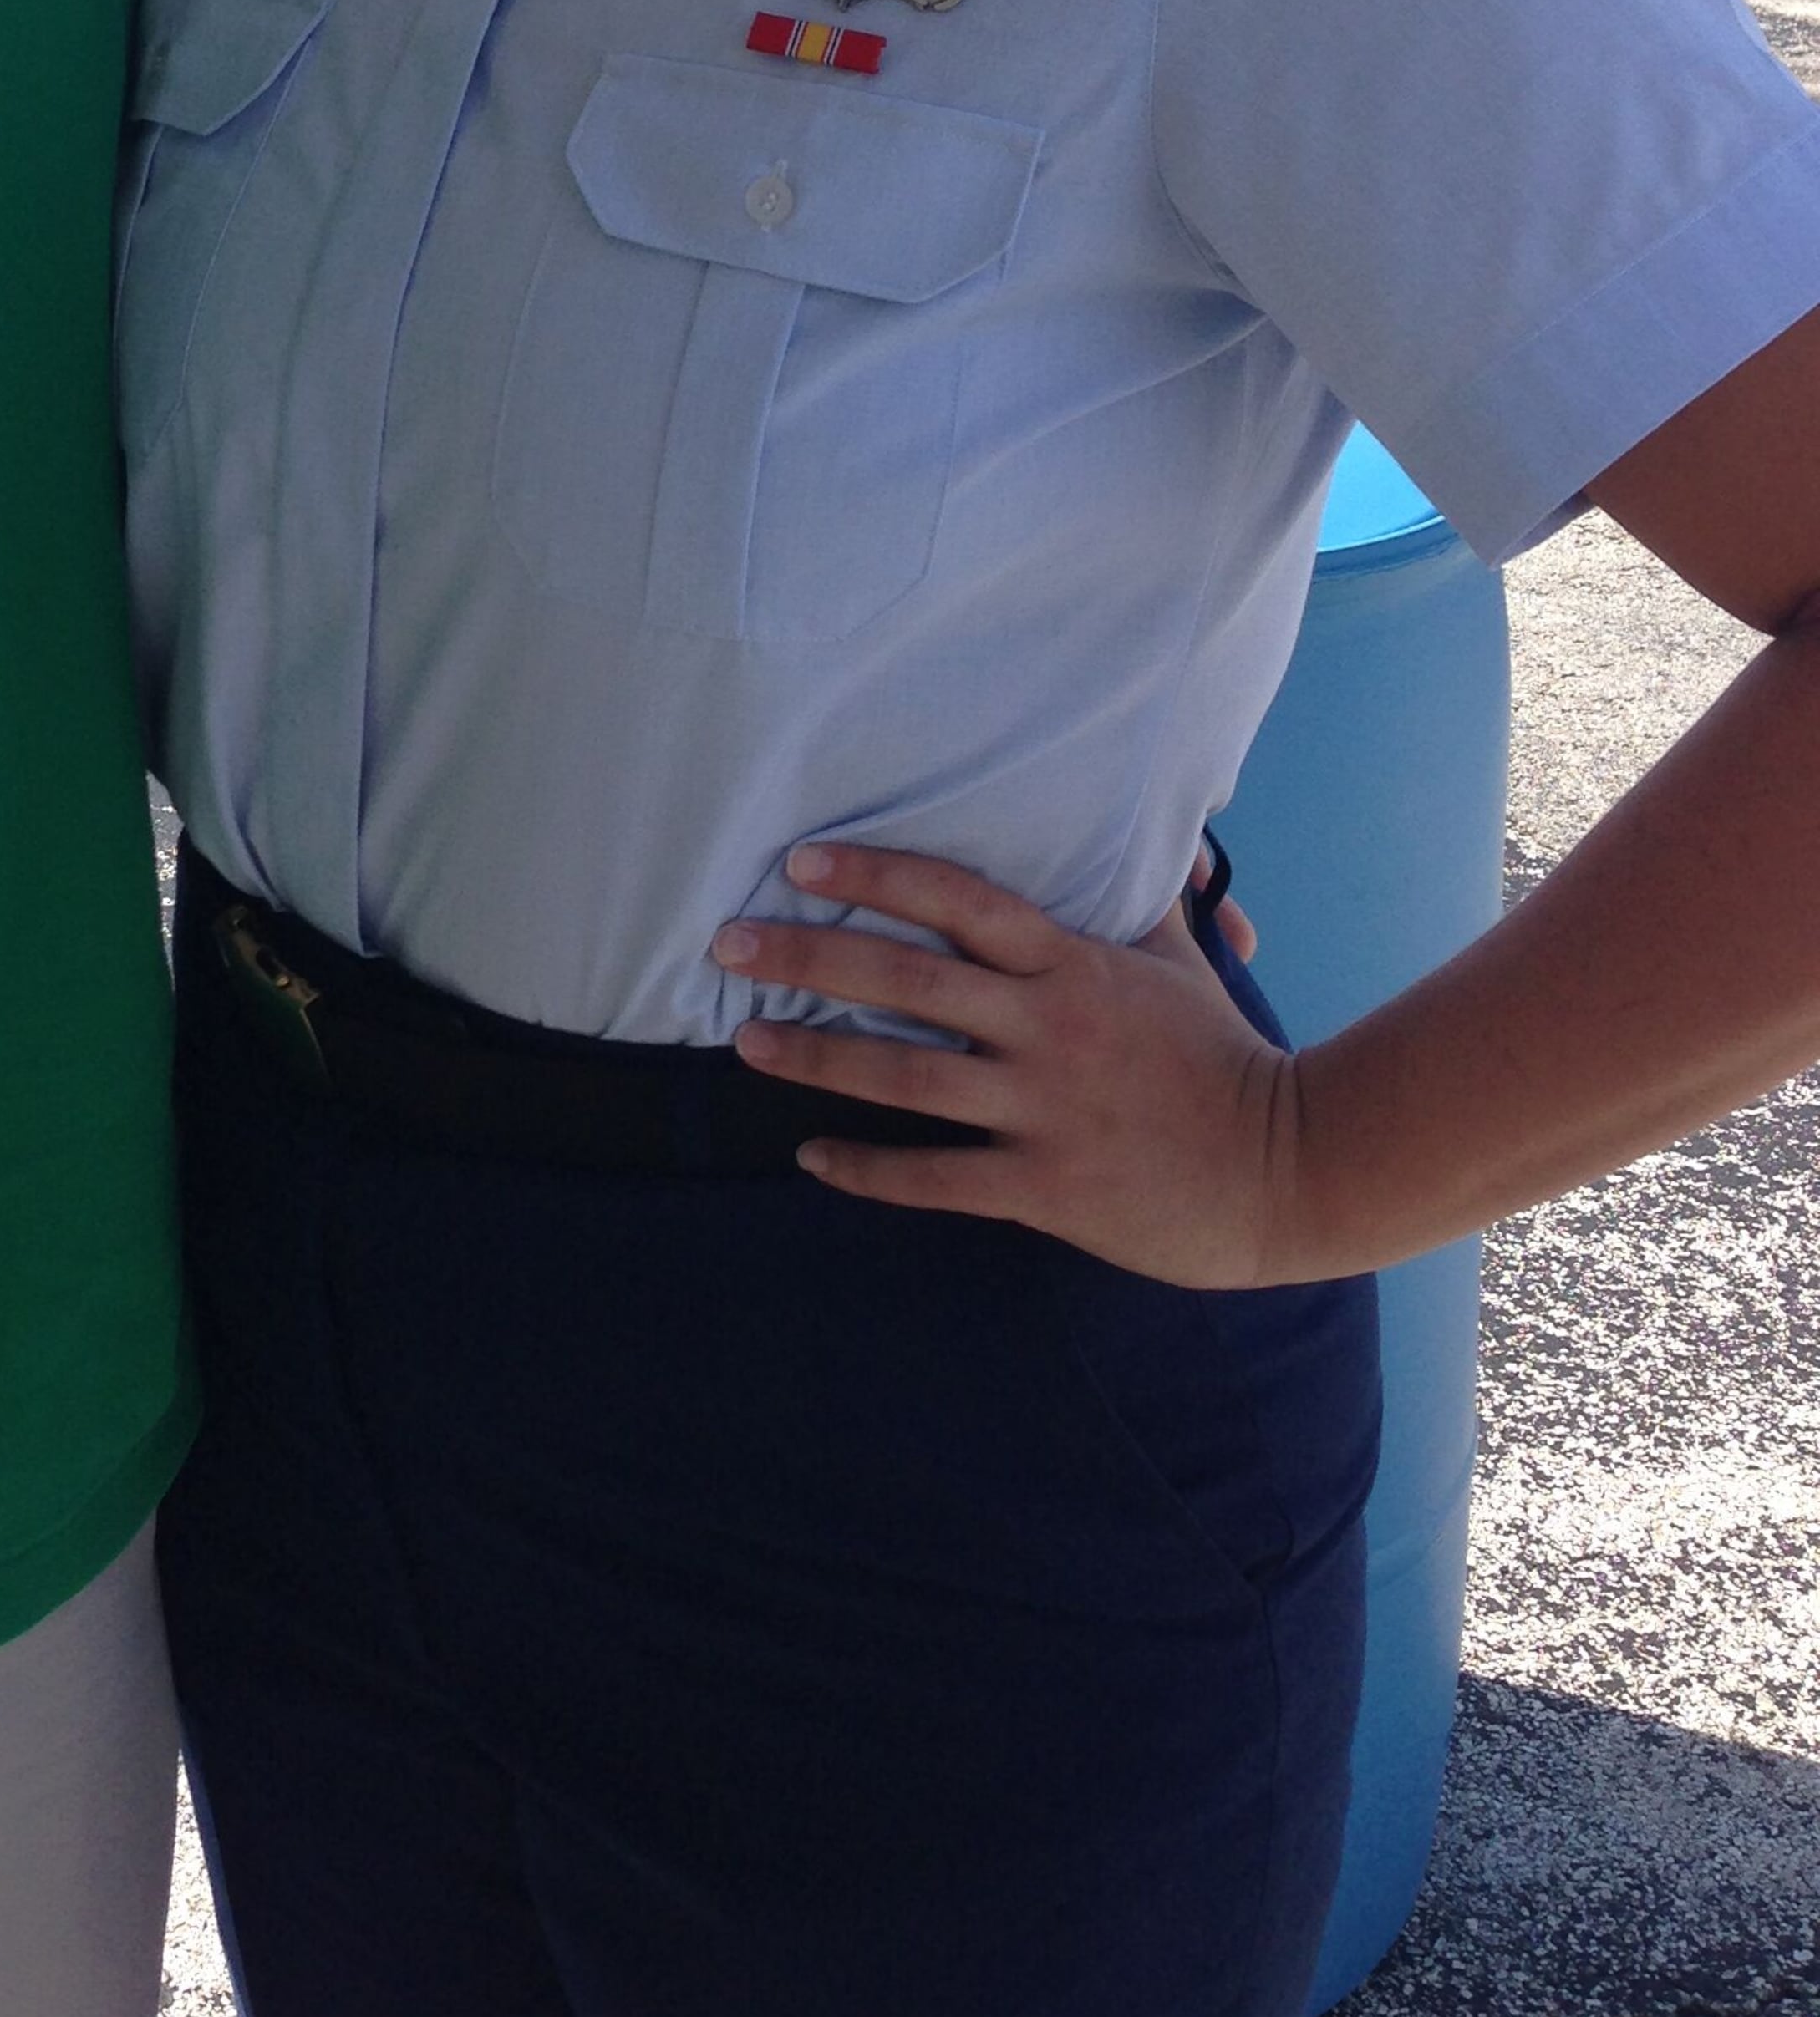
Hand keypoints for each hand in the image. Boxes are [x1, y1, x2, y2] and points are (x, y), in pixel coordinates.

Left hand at [714, 841, 1310, 1288]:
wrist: (1289, 1168)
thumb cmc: (1221, 1057)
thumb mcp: (1178, 963)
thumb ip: (1142, 899)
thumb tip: (1150, 831)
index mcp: (1073, 965)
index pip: (960, 901)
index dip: (878, 876)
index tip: (801, 862)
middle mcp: (1048, 1028)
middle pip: (908, 982)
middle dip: (810, 959)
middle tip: (727, 944)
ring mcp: (1044, 1109)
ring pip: (907, 1078)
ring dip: (817, 1059)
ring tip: (746, 1042)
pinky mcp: (1046, 1185)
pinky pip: (937, 1176)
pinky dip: (868, 1169)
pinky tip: (810, 1157)